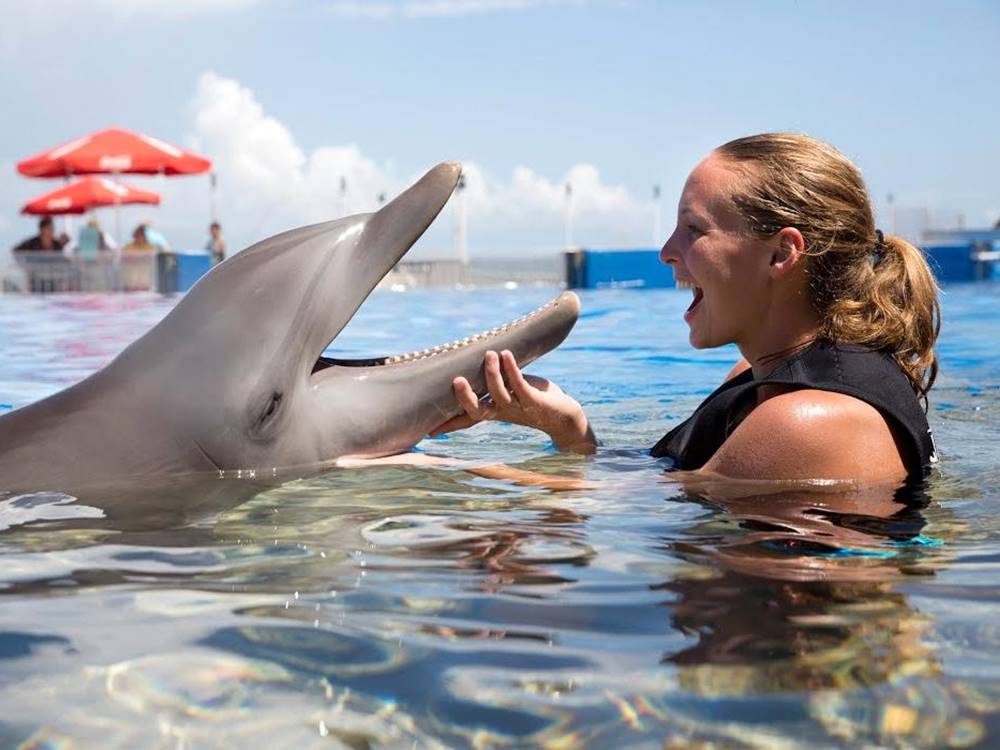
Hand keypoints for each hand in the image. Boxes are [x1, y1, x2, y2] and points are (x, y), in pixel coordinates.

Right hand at [430, 350, 595, 452]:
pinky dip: (512, 369)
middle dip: (466, 398)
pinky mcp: (534, 401)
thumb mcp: (510, 392)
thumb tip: (477, 361)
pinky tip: (507, 354)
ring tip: (489, 354)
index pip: (467, 419)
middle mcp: (502, 411)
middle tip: (456, 381)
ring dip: (492, 374)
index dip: (449, 424)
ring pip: (499, 394)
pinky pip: (520, 385)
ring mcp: (518, 408)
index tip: (430, 430)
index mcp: (493, 411)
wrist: (564, 417)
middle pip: (478, 411)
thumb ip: (494, 381)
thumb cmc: (534, 401)